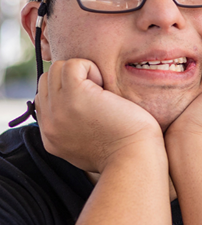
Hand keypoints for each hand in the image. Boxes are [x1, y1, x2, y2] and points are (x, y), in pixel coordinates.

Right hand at [35, 58, 163, 172]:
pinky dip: (90, 68)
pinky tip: (105, 86)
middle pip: (47, 82)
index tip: (93, 103)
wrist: (134, 159)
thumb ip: (75, 130)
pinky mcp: (75, 95)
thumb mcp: (91, 147)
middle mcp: (49, 124)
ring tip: (102, 92)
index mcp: (51, 136)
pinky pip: (72, 65)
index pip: (44, 100)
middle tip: (99, 96)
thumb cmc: (127, 153)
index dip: (68, 93)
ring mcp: (59, 109)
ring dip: (82, 73)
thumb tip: (79, 111)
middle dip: (73, 80)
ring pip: (56, 70)